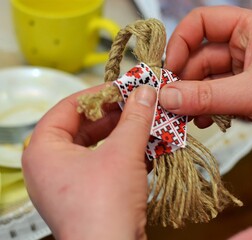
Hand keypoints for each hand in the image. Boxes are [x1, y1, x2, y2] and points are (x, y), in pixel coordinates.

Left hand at [22, 85, 156, 239]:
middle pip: (85, 126)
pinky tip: (147, 149)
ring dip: (125, 135)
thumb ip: (134, 117)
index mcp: (44, 150)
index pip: (69, 107)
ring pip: (98, 146)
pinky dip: (125, 155)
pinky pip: (105, 164)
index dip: (99, 94)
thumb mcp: (123, 152)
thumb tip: (145, 92)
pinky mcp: (87, 195)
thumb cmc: (105, 206)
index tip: (124, 87)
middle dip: (117, 115)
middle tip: (140, 103)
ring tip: (148, 123)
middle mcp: (51, 165)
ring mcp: (68, 182)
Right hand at [159, 6, 251, 195]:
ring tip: (184, 115)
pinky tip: (202, 121)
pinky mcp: (245, 96)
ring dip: (193, 97)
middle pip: (200, 56)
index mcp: (250, 28)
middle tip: (170, 99)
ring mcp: (245, 73)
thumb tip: (167, 97)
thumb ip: (206, 96)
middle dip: (184, 78)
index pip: (203, 22)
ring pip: (206, 80)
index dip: (181, 42)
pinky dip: (205, 109)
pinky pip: (215, 98)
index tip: (169, 67)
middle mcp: (246, 47)